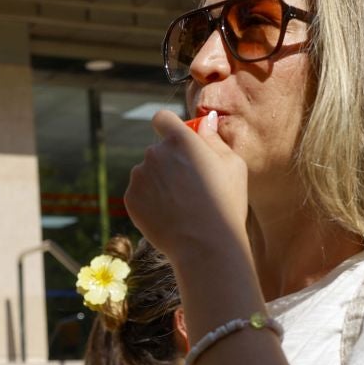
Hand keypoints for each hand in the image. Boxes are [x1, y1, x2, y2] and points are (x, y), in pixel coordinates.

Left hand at [124, 110, 248, 263]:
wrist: (205, 246)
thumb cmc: (226, 204)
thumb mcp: (232, 165)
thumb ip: (214, 139)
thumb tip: (205, 121)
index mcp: (179, 140)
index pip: (163, 118)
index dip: (169, 127)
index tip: (178, 141)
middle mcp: (154, 153)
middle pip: (158, 150)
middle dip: (170, 162)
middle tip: (190, 186)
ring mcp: (139, 176)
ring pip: (147, 173)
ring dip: (159, 182)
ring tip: (181, 205)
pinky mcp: (131, 198)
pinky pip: (140, 193)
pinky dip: (151, 201)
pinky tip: (170, 215)